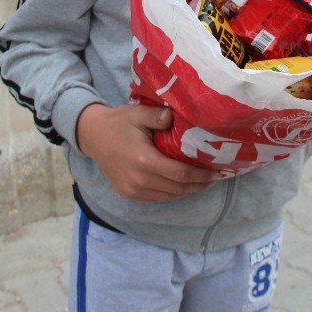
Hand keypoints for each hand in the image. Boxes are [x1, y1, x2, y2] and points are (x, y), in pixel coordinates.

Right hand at [75, 103, 221, 201]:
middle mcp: (138, 180)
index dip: (201, 176)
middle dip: (199, 185)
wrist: (93, 136)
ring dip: (188, 190)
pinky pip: (157, 197)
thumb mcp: (138, 114)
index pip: (180, 174)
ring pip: (169, 196)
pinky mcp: (128, 194)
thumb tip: (177, 117)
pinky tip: (183, 184)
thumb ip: (159, 116)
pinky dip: (173, 192)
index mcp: (143, 160)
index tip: (218, 172)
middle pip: (178, 188)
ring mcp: (132, 190)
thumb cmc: (119, 122)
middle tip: (216, 177)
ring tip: (204, 182)